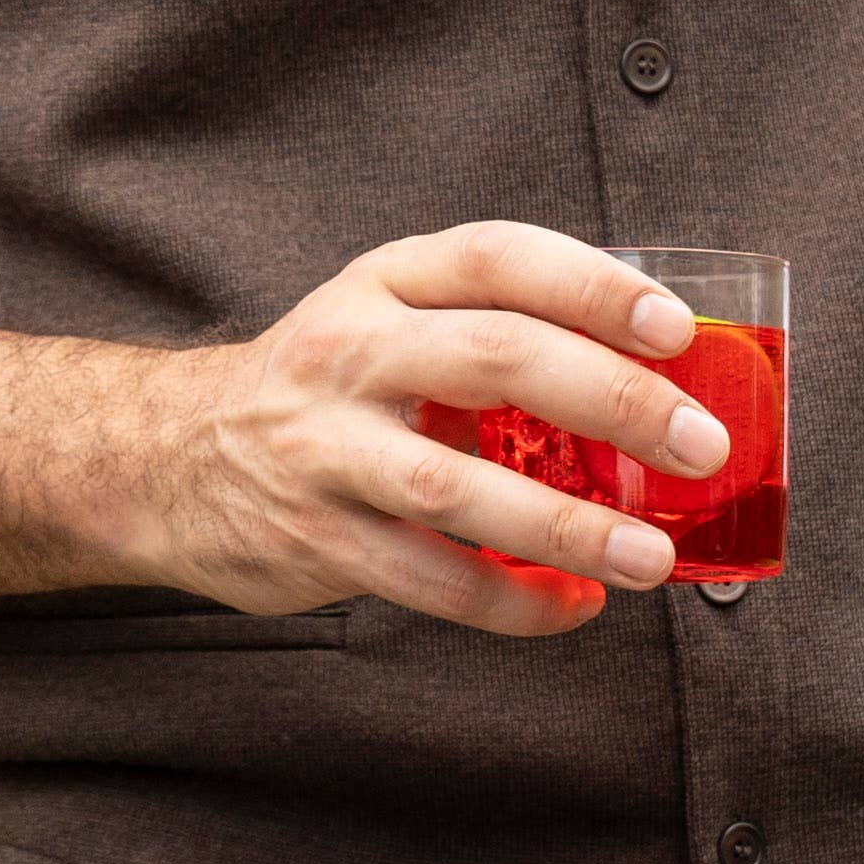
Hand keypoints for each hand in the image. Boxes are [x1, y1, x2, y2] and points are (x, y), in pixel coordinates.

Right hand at [123, 223, 726, 635]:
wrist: (165, 458)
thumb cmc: (323, 390)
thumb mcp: (385, 322)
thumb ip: (491, 333)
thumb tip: (658, 380)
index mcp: (384, 283)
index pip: (498, 258)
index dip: (593, 285)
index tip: (674, 328)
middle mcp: (349, 352)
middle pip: (495, 358)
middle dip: (612, 402)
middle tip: (699, 446)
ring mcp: (324, 448)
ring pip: (457, 487)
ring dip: (567, 524)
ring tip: (651, 556)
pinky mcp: (314, 537)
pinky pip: (428, 580)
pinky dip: (510, 601)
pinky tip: (572, 605)